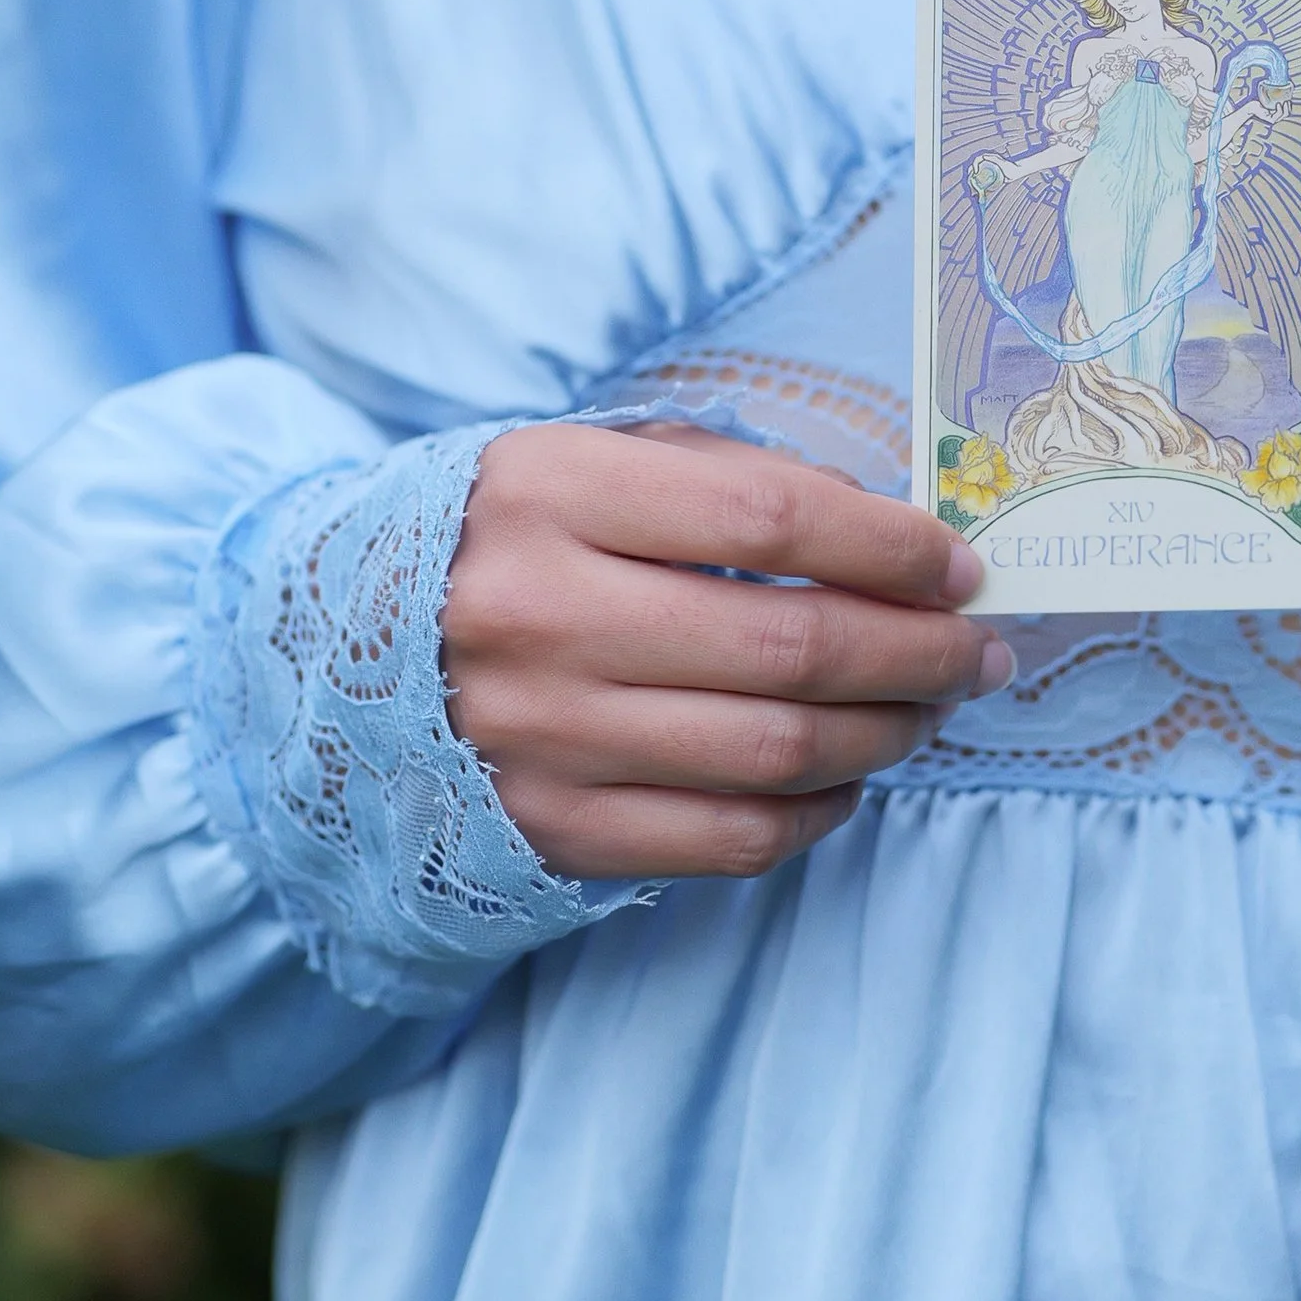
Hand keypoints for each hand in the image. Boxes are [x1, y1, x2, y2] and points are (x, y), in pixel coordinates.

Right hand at [444, 426, 1010, 880]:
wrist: (323, 653)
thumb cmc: (497, 540)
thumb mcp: (580, 462)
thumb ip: (717, 481)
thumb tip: (886, 530)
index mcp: (551, 495)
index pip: (771, 517)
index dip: (891, 545)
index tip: (958, 563)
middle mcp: (541, 616)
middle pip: (790, 645)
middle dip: (918, 649)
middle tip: (977, 648)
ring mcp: (543, 735)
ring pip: (775, 751)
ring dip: (887, 732)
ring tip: (932, 706)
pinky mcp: (550, 828)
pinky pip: (727, 838)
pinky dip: (816, 812)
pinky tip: (849, 776)